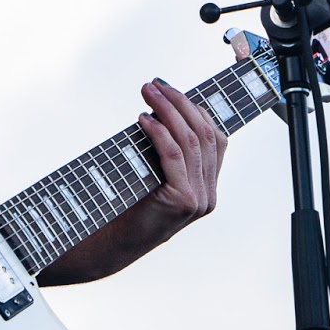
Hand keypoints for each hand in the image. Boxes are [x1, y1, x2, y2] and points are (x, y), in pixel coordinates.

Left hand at [35, 79, 226, 285]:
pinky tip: (144, 119)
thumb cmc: (129, 206)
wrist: (112, 244)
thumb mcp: (155, 174)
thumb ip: (168, 150)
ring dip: (168, 110)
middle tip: (156, 85)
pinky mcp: (183, 201)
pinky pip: (173, 155)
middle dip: (180, 103)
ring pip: (191, 141)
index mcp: (209, 187)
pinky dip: (159, 131)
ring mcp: (200, 199)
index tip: (173, 91)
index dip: (198, 110)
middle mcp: (209, 194)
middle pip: (205, 134)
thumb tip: (161, 106)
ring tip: (148, 93)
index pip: (217, 139)